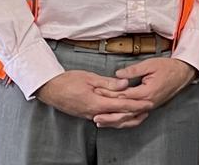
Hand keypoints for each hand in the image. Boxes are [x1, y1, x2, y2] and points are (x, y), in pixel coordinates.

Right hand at [34, 70, 151, 121]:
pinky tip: (122, 115)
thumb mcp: (89, 78)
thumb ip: (108, 83)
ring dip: (127, 118)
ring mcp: (90, 115)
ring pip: (113, 120)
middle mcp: (94, 113)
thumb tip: (125, 84)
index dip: (137, 105)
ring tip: (139, 113)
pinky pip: (105, 119)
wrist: (49, 89)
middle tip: (149, 109)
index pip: (122, 105)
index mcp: (96, 103)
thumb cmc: (67, 81)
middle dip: (136, 114)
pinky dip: (117, 118)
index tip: (148, 103)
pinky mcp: (86, 115)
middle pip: (120, 117)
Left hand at [93, 58, 197, 128]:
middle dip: (108, 112)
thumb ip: (133, 71)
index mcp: (147, 92)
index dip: (109, 94)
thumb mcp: (150, 65)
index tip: (97, 92)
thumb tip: (118, 75)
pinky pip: (135, 117)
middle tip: (93, 113)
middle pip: (124, 111)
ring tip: (100, 122)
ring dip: (114, 121)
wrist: (183, 73)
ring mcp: (150, 107)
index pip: (124, 96)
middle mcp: (148, 103)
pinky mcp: (150, 107)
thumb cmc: (168, 68)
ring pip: (129, 118)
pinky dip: (124, 121)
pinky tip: (115, 122)